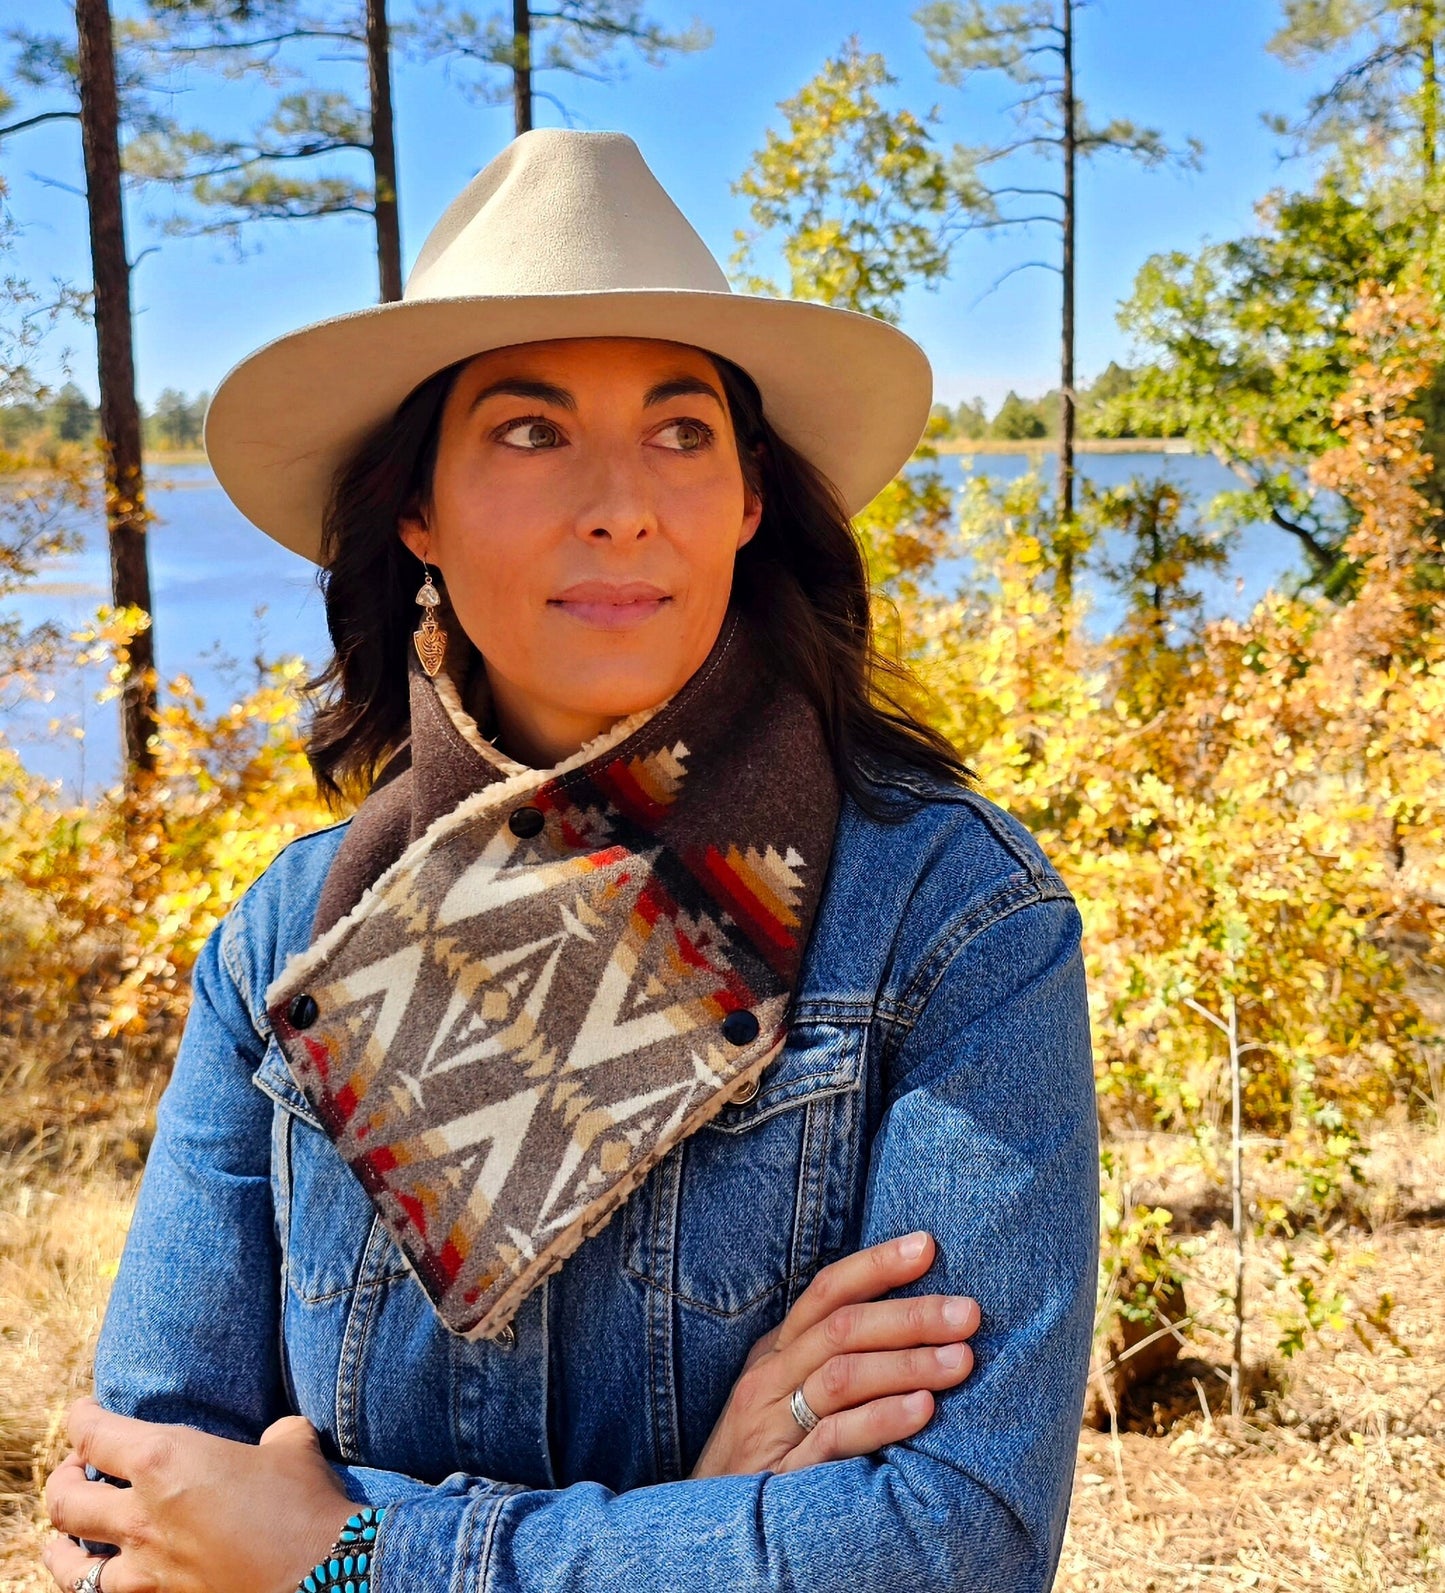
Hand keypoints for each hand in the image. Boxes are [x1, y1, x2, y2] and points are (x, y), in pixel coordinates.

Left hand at [41, 1398, 354, 1592]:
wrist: (325, 1572)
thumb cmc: (305, 1501)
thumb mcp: (290, 1445)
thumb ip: (271, 1435)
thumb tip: (275, 1437)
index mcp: (165, 1461)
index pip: (93, 1433)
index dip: (80, 1418)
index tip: (84, 1410)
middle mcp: (141, 1516)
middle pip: (63, 1498)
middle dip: (62, 1477)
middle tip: (78, 1466)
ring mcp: (146, 1568)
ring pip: (68, 1564)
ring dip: (63, 1544)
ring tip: (71, 1534)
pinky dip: (97, 1583)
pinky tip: (104, 1575)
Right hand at [689, 1230, 978, 1477]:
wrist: (700, 1530)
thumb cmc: (761, 1456)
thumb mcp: (784, 1396)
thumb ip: (831, 1360)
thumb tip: (907, 1323)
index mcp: (776, 1351)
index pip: (827, 1291)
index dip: (876, 1264)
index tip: (928, 1244)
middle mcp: (770, 1378)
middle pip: (843, 1328)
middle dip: (910, 1314)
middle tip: (969, 1312)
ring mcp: (772, 1425)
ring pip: (842, 1376)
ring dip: (907, 1363)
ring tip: (961, 1360)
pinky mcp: (780, 1474)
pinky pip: (833, 1439)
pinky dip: (880, 1419)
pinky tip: (922, 1411)